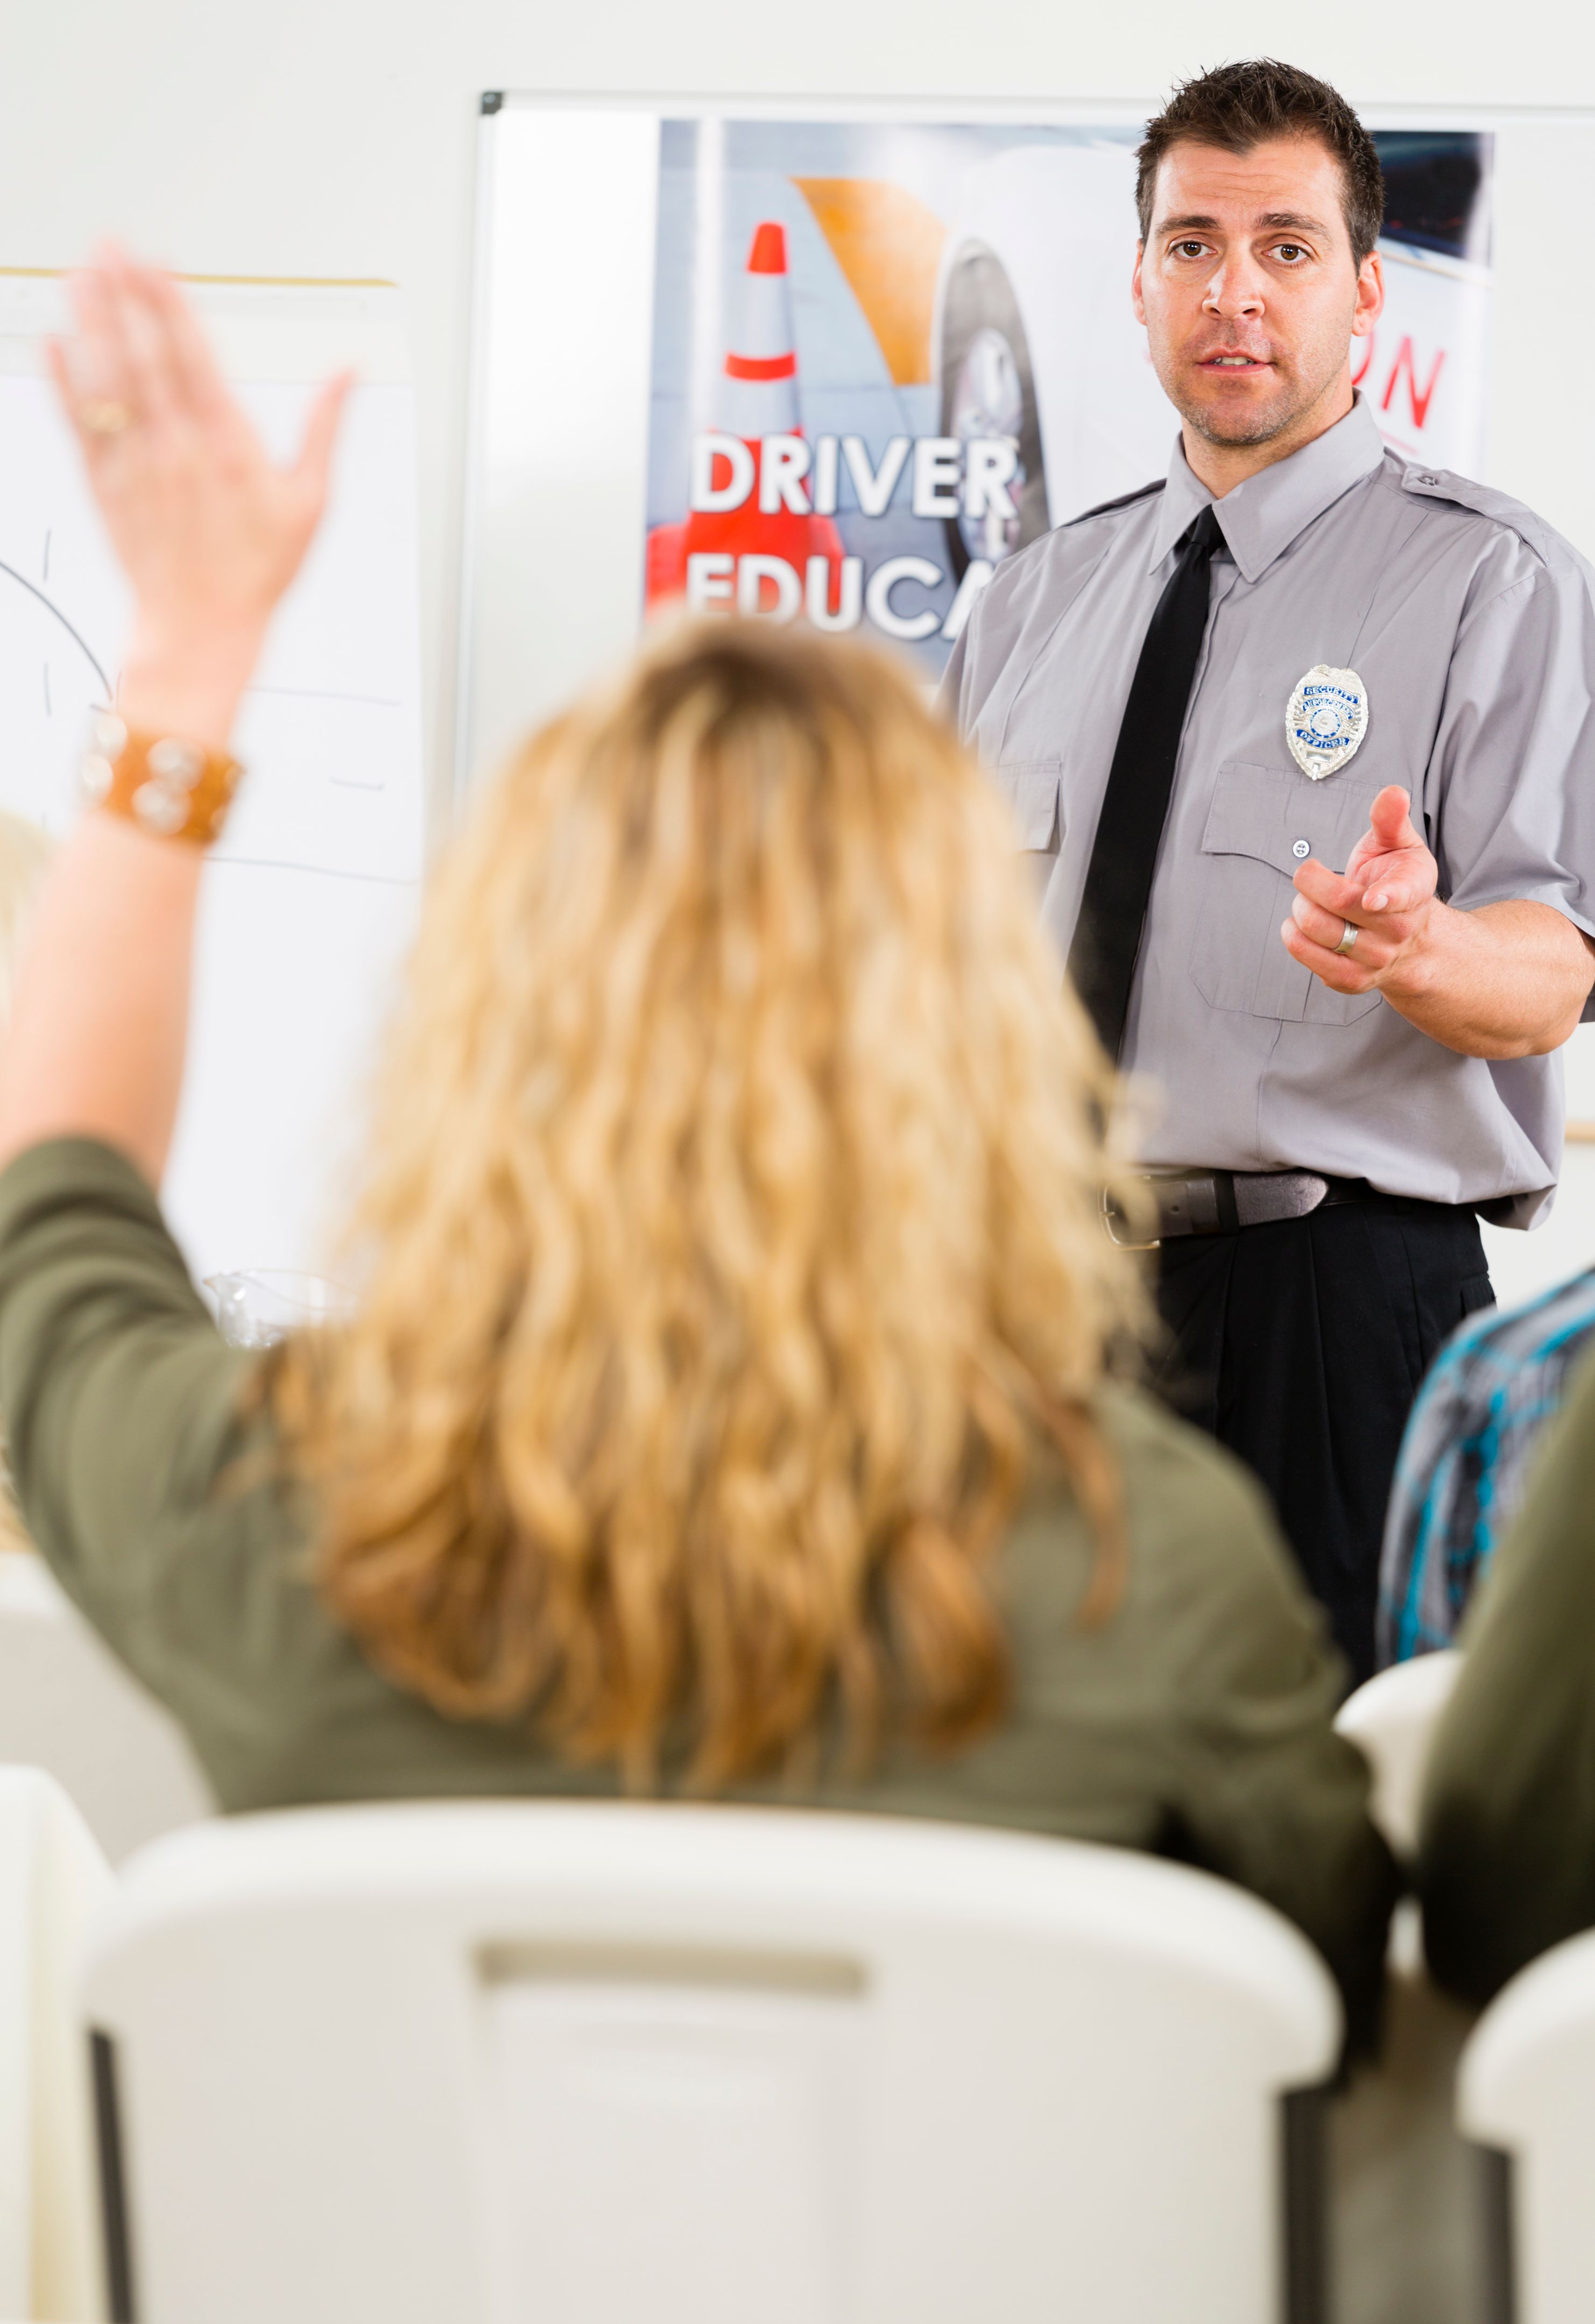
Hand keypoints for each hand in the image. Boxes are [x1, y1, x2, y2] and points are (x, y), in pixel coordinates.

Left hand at [47, 244, 350, 744]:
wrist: (201, 630)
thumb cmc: (256, 572)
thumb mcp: (311, 502)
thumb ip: (325, 428)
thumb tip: (347, 373)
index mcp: (228, 445)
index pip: (194, 354)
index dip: (170, 302)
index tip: (155, 262)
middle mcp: (177, 449)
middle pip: (144, 355)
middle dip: (125, 296)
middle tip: (108, 247)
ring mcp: (136, 466)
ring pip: (107, 381)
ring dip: (91, 324)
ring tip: (79, 278)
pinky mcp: (105, 487)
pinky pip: (78, 426)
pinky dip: (63, 383)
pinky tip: (53, 345)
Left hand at [1281, 785, 1439, 996]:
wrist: (1410, 942)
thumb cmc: (1397, 882)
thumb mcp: (1401, 847)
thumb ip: (1392, 820)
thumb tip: (1393, 792)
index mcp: (1413, 892)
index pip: (1401, 895)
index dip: (1386, 896)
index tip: (1372, 898)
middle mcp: (1397, 931)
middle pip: (1339, 905)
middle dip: (1310, 881)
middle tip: (1309, 874)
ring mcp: (1375, 959)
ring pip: (1318, 931)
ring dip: (1299, 908)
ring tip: (1307, 900)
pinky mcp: (1351, 980)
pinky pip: (1308, 958)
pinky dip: (1293, 937)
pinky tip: (1300, 925)